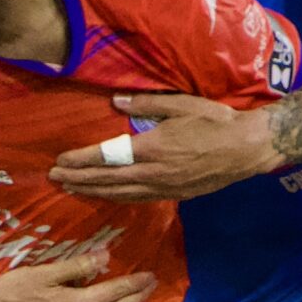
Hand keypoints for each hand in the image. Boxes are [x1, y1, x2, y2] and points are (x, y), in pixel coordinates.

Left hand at [49, 93, 276, 202]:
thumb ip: (146, 105)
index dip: (80, 161)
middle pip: (107, 180)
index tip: (60, 161)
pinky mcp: (173, 195)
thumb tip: (115, 102)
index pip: (106, 157)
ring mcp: (163, 187)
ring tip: (71, 189)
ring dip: (92, 192)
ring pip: (119, 194)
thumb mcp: (181, 105)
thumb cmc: (215, 121)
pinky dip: (115, 198)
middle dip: (78, 180)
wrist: (246, 149)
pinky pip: (136, 199)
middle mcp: (153, 173)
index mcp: (152, 148)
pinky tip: (105, 196)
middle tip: (54, 179)